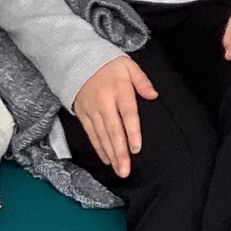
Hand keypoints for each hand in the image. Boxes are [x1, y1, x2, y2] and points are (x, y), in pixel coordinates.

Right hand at [71, 55, 157, 178]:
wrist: (76, 59)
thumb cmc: (108, 64)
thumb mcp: (128, 65)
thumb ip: (142, 81)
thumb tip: (154, 95)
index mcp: (119, 90)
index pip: (127, 114)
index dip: (131, 132)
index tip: (136, 149)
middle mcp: (104, 102)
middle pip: (113, 130)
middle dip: (120, 152)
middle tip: (125, 170)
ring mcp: (91, 109)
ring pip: (101, 136)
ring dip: (110, 154)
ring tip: (118, 170)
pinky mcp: (82, 114)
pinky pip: (91, 134)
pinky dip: (98, 148)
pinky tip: (106, 159)